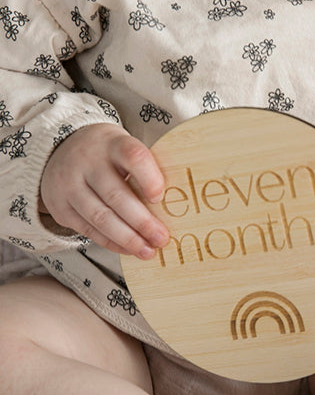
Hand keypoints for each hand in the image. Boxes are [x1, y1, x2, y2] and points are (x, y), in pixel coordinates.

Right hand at [40, 124, 168, 259]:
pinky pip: (89, 230)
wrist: (60, 148)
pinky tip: (129, 249)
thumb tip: (174, 208)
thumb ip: (146, 172)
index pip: (133, 157)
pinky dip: (111, 243)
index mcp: (113, 144)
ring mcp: (69, 184)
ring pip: (100, 217)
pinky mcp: (60, 206)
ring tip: (148, 251)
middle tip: (161, 238)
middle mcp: (87, 162)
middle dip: (142, 222)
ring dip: (128, 239)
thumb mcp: (126, 150)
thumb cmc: (109, 155)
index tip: (159, 197)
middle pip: (116, 196)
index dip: (149, 178)